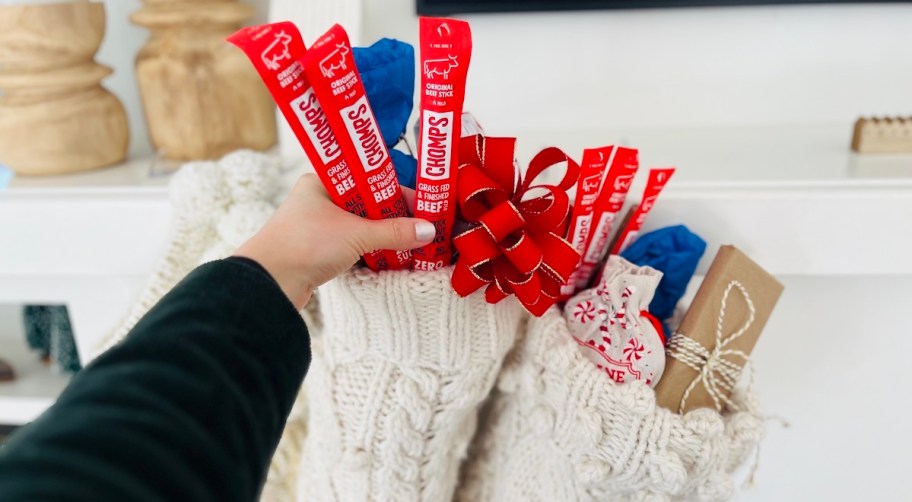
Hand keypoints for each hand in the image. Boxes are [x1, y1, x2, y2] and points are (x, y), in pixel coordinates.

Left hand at [234, 174, 433, 308]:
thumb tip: (428, 230)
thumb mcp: (356, 234)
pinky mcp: (317, 250)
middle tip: (423, 227)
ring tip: (413, 243)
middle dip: (395, 216)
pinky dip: (370, 250)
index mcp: (323, 181)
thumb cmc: (304, 246)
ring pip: (360, 225)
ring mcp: (318, 226)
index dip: (401, 193)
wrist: (267, 284)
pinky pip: (352, 244)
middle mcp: (319, 199)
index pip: (371, 179)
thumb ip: (394, 232)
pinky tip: (390, 257)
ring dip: (384, 235)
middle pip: (368, 203)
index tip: (426, 208)